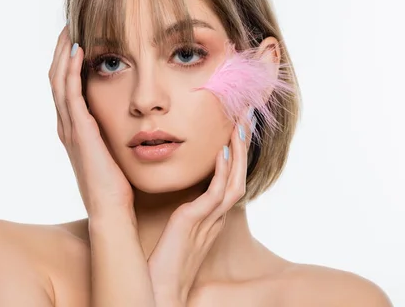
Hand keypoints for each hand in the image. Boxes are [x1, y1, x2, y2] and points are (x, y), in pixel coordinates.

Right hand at [48, 25, 134, 217]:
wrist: (111, 209)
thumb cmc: (117, 184)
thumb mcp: (113, 150)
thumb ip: (112, 131)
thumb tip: (130, 114)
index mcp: (74, 129)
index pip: (64, 87)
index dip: (66, 62)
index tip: (77, 39)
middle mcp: (66, 126)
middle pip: (55, 79)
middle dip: (60, 51)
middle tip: (69, 27)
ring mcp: (70, 128)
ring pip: (58, 82)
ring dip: (62, 54)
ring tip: (70, 30)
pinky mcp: (79, 131)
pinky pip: (70, 93)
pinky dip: (70, 70)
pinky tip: (78, 51)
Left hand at [146, 116, 251, 304]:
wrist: (159, 288)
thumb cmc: (165, 261)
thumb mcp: (177, 229)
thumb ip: (185, 211)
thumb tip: (181, 194)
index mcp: (212, 216)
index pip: (229, 178)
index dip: (235, 153)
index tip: (234, 127)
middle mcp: (216, 216)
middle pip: (238, 174)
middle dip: (242, 145)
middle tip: (245, 116)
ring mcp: (209, 220)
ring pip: (233, 180)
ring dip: (238, 152)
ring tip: (239, 124)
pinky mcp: (197, 222)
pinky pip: (216, 193)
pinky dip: (222, 172)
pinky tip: (222, 151)